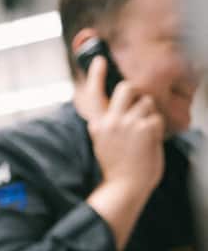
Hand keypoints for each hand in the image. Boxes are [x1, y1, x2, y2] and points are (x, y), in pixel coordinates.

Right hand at [79, 55, 163, 201]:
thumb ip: (107, 123)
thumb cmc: (117, 169)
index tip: (99, 61)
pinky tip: (148, 144)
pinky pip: (156, 118)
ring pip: (146, 103)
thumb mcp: (103, 143)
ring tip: (142, 137)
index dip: (96, 75)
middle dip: (135, 94)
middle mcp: (110, 122)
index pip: (93, 94)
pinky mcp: (144, 129)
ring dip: (148, 116)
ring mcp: (127, 124)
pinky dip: (156, 130)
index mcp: (98, 126)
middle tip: (137, 108)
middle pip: (126, 88)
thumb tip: (118, 104)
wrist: (124, 189)